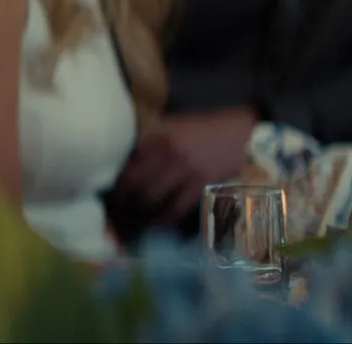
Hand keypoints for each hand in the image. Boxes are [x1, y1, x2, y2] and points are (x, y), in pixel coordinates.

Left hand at [113, 107, 258, 226]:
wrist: (241, 129)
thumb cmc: (204, 128)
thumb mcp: (173, 126)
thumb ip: (151, 140)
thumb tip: (128, 161)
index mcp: (157, 135)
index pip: (127, 162)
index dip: (116, 179)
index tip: (111, 191)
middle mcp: (167, 151)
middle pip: (135, 182)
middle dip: (124, 199)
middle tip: (119, 210)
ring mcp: (185, 168)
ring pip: (152, 196)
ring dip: (141, 211)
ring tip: (135, 219)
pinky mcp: (202, 182)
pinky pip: (177, 206)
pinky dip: (166, 219)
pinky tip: (159, 225)